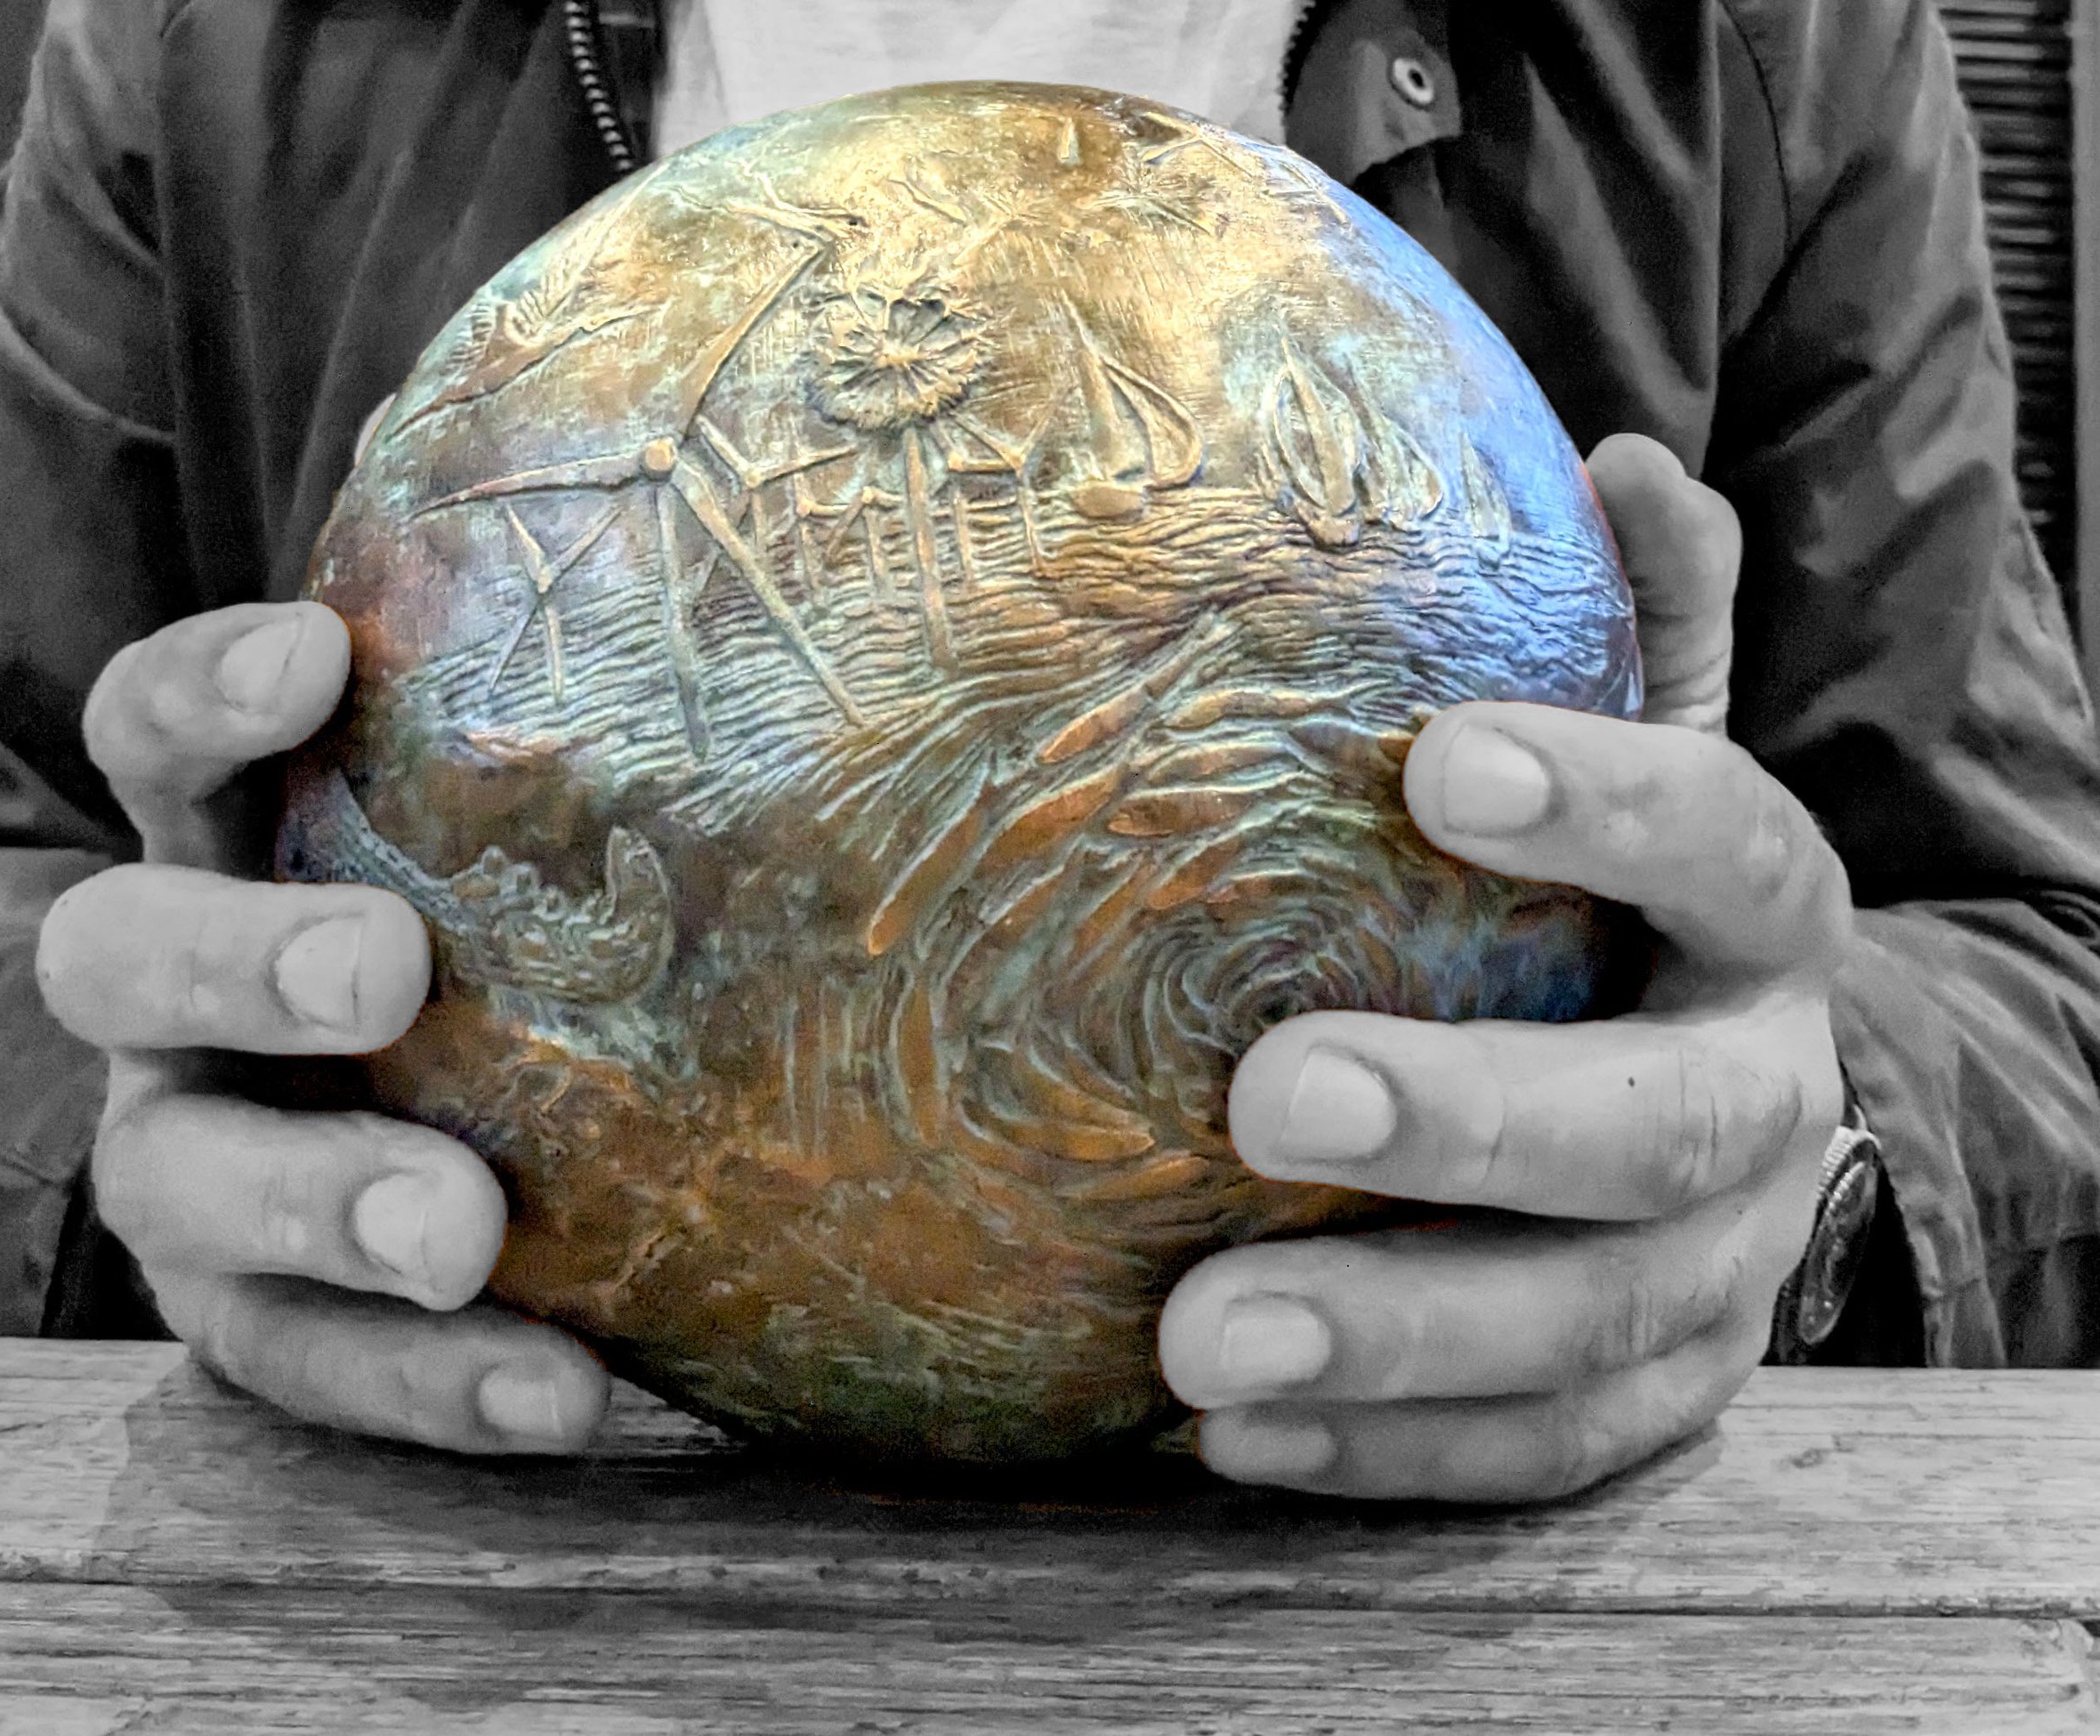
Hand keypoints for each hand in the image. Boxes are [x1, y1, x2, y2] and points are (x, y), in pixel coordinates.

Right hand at [36, 602, 610, 1451]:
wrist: (484, 1125)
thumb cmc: (532, 921)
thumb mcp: (534, 823)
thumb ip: (603, 727)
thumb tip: (827, 549)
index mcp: (231, 842)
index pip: (163, 735)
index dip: (207, 695)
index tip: (309, 658)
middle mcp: (180, 1000)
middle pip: (120, 954)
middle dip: (235, 958)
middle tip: (380, 969)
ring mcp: (198, 1161)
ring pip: (170, 1186)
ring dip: (311, 1203)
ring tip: (456, 1235)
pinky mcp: (252, 1313)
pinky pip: (299, 1364)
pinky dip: (423, 1383)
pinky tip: (569, 1395)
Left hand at [1159, 435, 1848, 1501]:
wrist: (1724, 1114)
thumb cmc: (1617, 914)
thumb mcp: (1638, 762)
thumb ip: (1633, 631)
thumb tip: (1621, 460)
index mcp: (1760, 923)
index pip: (1725, 843)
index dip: (1608, 802)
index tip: (1439, 766)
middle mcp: (1763, 1100)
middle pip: (1656, 1129)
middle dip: (1473, 1120)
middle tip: (1270, 1098)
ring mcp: (1723, 1273)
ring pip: (1595, 1325)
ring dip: (1399, 1341)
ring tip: (1199, 1344)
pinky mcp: (1658, 1397)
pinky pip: (1545, 1452)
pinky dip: (1395, 1454)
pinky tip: (1235, 1442)